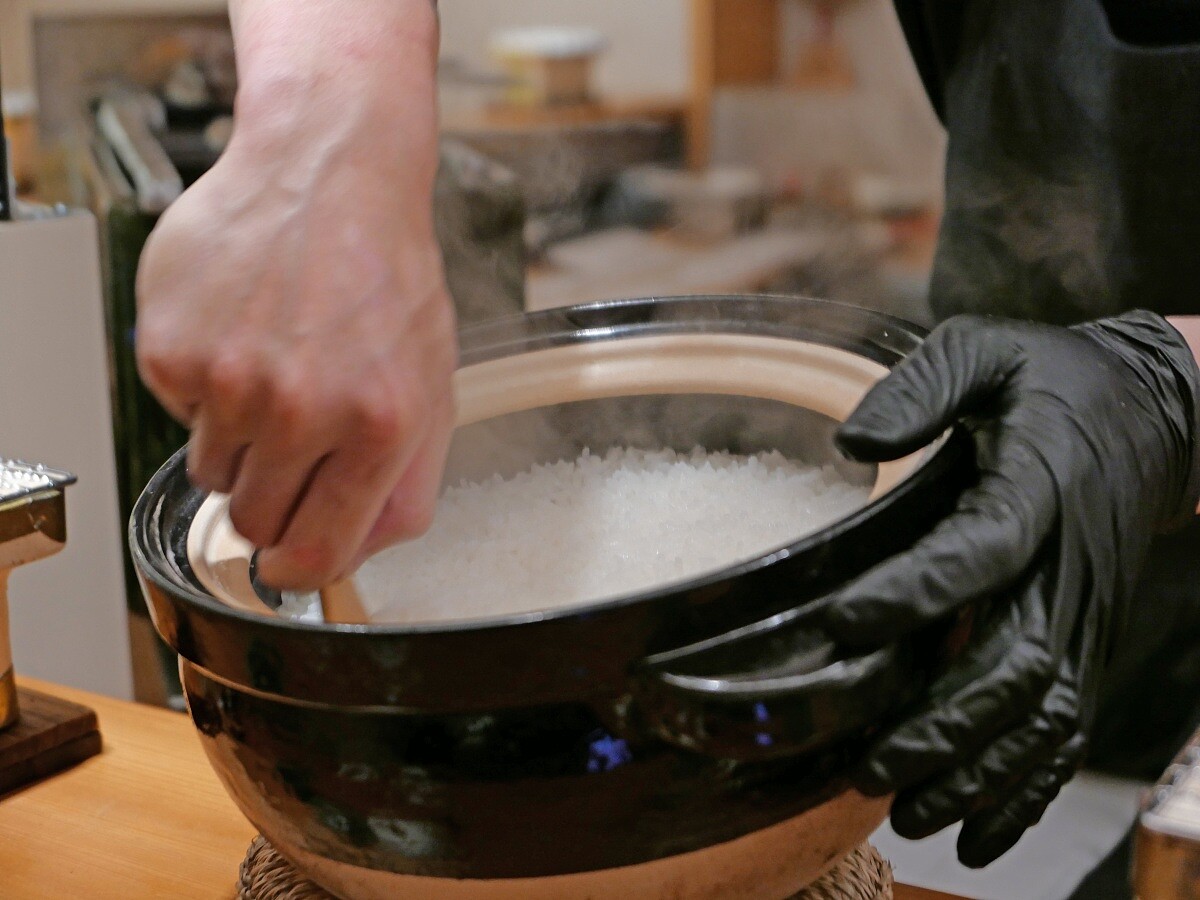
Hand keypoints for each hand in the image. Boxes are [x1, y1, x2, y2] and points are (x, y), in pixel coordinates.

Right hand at [136, 0, 454, 589]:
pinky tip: (242, 332)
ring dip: (239, 438)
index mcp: (379, 427)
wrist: (330, 168)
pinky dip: (203, 385)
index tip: (291, 562)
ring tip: (275, 366)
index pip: (318, 555)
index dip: (302, 568)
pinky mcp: (172, 349)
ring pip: (211, 472)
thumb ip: (405, 481)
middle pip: (256, 522)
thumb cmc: (385, 270)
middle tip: (295, 434)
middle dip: (274, 493)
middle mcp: (301, 410)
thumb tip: (360, 551)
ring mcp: (229, 380)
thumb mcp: (432, 382)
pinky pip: (177, 412)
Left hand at [827, 311, 1199, 865]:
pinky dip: (1027, 790)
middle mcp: (1068, 565)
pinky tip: (976, 833)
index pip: (978, 549)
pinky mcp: (1089, 639)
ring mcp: (1086, 612)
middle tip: (867, 763)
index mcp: (1037, 488)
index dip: (914, 592)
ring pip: (1044, 716)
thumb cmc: (1053, 378)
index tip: (842, 624)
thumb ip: (921, 387)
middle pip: (1017, 663)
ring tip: (908, 811)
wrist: (1158, 410)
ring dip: (978, 774)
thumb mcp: (984, 348)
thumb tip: (848, 443)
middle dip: (942, 722)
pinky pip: (1069, 730)